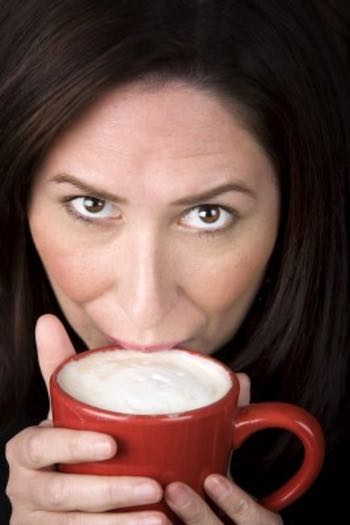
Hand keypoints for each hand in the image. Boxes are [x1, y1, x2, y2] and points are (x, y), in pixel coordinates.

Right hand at [6, 314, 166, 523]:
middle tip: (153, 486)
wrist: (58, 498)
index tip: (112, 445)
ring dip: (118, 524)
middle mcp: (25, 486)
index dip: (73, 445)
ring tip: (160, 517)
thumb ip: (58, 368)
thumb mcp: (63, 409)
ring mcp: (36, 520)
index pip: (41, 445)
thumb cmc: (67, 444)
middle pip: (60, 493)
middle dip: (108, 492)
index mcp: (27, 448)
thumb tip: (45, 318)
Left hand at [164, 373, 282, 524]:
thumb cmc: (220, 495)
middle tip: (174, 488)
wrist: (214, 524)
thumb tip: (241, 379)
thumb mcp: (234, 462)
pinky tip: (136, 519)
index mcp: (255, 522)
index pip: (257, 521)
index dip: (238, 504)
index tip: (214, 479)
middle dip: (198, 515)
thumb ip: (242, 424)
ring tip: (156, 499)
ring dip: (180, 521)